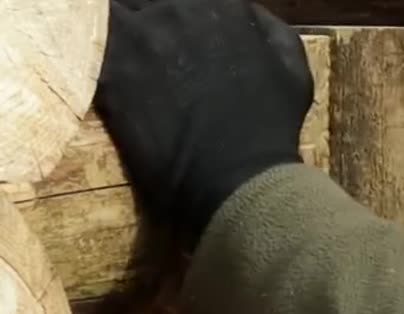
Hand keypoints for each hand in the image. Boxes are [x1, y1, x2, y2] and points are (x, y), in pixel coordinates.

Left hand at [94, 0, 313, 240]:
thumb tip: (244, 12)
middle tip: (154, 59)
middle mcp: (182, 8)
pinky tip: (95, 65)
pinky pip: (82, 38)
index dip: (176, 20)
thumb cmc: (272, 130)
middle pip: (147, 4)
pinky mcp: (113, 67)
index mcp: (225, 5)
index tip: (178, 42)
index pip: (185, 1)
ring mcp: (145, 34)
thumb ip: (266, 28)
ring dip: (120, 34)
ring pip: (115, 13)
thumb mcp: (294, 70)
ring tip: (128, 63)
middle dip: (151, 25)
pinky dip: (86, 47)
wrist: (239, 179)